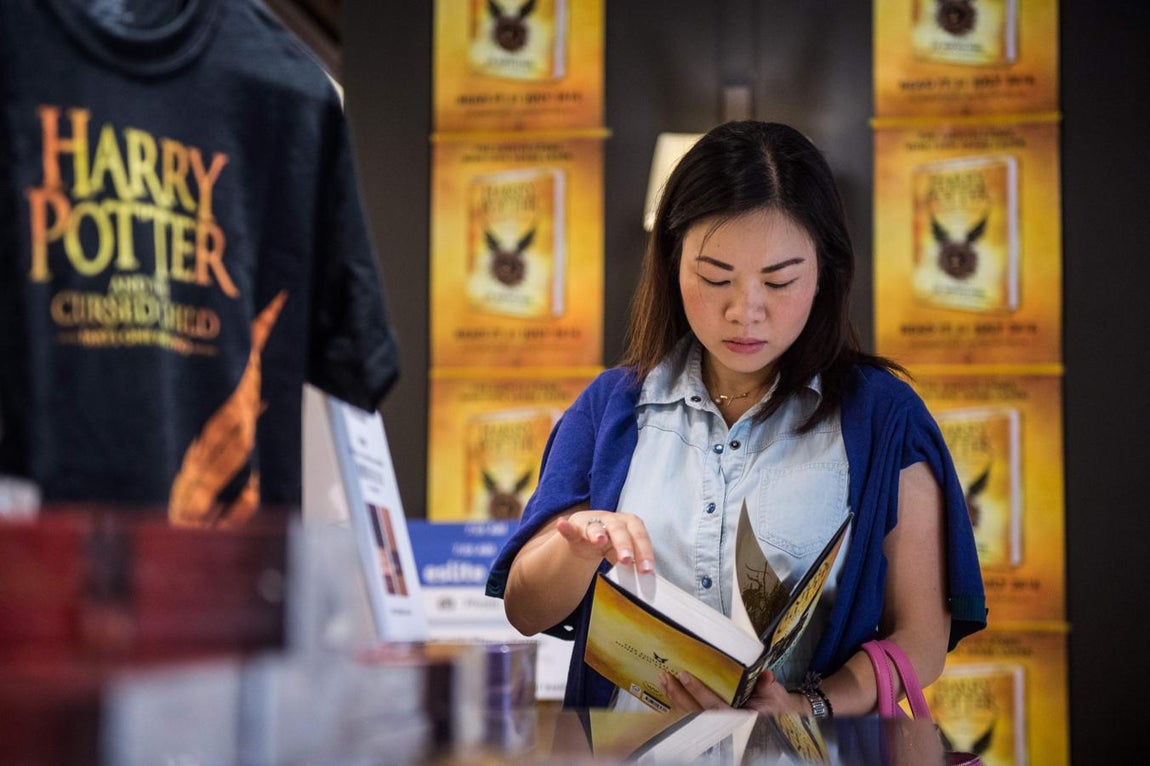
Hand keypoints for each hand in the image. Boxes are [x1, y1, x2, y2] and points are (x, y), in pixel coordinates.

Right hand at [555, 511, 653, 571]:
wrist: (588, 534)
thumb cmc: (613, 543)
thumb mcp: (625, 551)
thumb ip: (635, 561)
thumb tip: (650, 579)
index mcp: (628, 525)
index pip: (639, 535)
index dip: (644, 551)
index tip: (647, 569)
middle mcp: (611, 520)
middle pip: (619, 530)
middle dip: (624, 544)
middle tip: (627, 560)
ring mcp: (592, 523)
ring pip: (595, 527)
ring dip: (597, 533)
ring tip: (599, 540)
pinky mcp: (574, 528)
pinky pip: (570, 529)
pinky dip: (566, 528)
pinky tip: (562, 525)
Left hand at [659, 668, 810, 715]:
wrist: (773, 713)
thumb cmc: (770, 702)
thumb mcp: (774, 694)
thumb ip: (768, 686)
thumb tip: (767, 677)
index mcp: (737, 714)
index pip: (715, 706)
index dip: (698, 692)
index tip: (685, 676)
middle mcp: (723, 720)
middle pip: (695, 711)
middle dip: (679, 694)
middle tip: (667, 675)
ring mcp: (714, 721)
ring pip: (689, 713)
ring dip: (674, 697)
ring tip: (663, 679)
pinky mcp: (707, 718)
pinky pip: (687, 713)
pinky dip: (675, 701)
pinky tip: (666, 689)